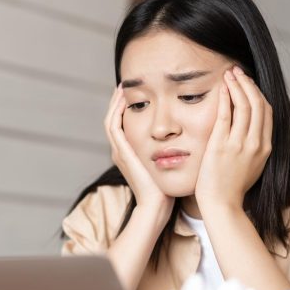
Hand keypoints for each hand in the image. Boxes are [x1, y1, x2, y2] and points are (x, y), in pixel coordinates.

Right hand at [104, 84, 173, 216]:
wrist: (156, 204)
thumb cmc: (164, 188)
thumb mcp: (164, 164)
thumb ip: (166, 151)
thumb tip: (179, 140)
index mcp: (128, 153)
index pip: (122, 124)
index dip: (125, 108)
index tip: (135, 93)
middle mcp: (120, 151)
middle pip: (113, 119)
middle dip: (117, 102)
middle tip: (124, 85)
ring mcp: (119, 152)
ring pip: (110, 120)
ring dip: (115, 103)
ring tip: (122, 87)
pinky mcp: (122, 152)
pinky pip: (114, 126)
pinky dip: (116, 111)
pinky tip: (124, 99)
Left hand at [195, 67, 272, 212]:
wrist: (222, 204)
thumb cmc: (232, 188)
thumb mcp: (252, 166)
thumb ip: (255, 148)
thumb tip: (252, 133)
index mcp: (266, 147)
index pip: (267, 112)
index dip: (258, 93)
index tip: (248, 83)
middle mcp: (256, 143)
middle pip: (258, 104)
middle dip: (248, 84)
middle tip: (238, 71)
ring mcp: (240, 143)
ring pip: (244, 105)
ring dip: (237, 85)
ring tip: (229, 74)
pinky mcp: (222, 145)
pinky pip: (226, 115)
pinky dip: (226, 98)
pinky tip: (222, 88)